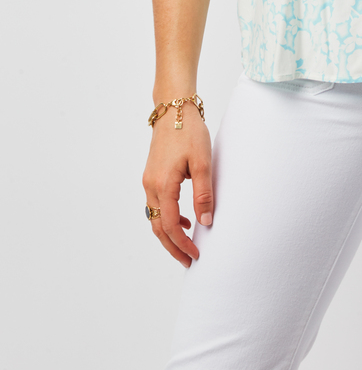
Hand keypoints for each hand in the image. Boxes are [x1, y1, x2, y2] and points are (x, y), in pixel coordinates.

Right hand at [142, 105, 212, 266]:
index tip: (196, 254)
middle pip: (158, 227)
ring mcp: (149, 180)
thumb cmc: (189, 132)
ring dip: (169, 234)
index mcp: (163, 184)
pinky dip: (167, 217)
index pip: (171, 225)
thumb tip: (205, 223)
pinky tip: (185, 219)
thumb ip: (203, 194)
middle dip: (173, 246)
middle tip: (189, 261)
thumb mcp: (203, 162)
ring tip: (187, 245)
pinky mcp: (152, 175)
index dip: (182, 243)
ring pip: (155, 217)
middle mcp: (151, 185)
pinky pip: (156, 204)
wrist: (173, 109)